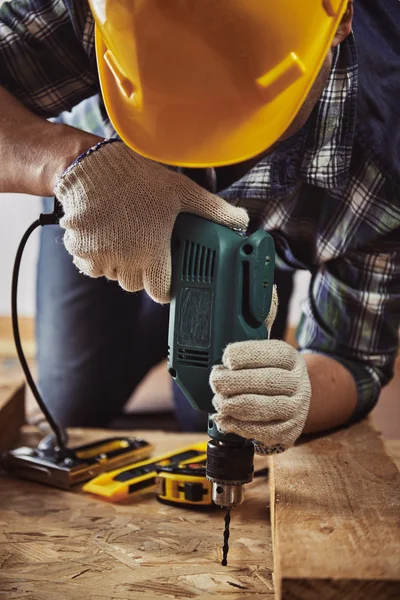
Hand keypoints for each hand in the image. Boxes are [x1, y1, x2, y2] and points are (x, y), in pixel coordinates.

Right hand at [55, 140, 247, 302]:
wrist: (93, 166)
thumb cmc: (141, 179)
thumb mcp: (183, 192)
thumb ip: (214, 211)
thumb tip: (242, 220)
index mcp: (152, 253)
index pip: (160, 292)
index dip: (166, 287)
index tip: (167, 278)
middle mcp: (125, 261)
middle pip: (135, 285)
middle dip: (142, 274)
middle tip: (146, 252)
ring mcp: (99, 257)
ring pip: (112, 276)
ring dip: (119, 266)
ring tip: (126, 242)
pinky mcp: (79, 250)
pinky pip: (89, 266)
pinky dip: (96, 259)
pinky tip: (104, 239)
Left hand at [210, 290, 310, 453]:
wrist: (294, 401)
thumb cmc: (269, 371)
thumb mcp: (265, 347)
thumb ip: (258, 322)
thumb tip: (266, 287)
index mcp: (290, 357)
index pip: (270, 352)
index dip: (245, 354)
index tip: (225, 357)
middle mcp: (298, 382)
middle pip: (265, 382)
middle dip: (233, 382)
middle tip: (215, 381)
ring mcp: (296, 408)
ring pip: (263, 408)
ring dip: (234, 405)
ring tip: (218, 400)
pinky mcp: (289, 431)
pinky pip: (263, 431)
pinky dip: (239, 426)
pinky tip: (225, 418)